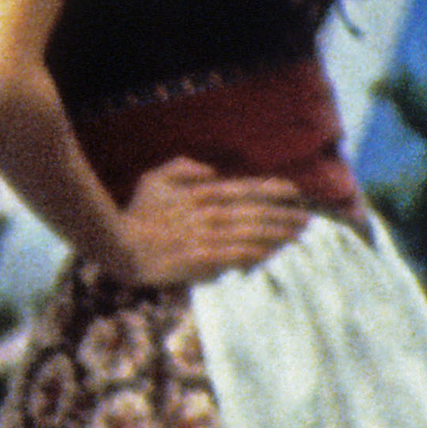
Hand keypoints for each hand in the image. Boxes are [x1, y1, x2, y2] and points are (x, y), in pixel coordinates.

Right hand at [110, 156, 308, 287]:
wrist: (119, 246)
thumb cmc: (137, 213)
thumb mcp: (153, 179)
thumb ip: (182, 167)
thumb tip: (211, 171)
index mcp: (202, 192)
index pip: (248, 189)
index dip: (275, 191)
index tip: (296, 193)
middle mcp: (211, 212)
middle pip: (259, 213)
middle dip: (286, 216)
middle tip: (307, 220)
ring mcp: (209, 237)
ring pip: (255, 235)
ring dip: (279, 235)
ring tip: (297, 236)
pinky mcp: (205, 259)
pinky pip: (239, 256)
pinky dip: (258, 254)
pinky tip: (271, 254)